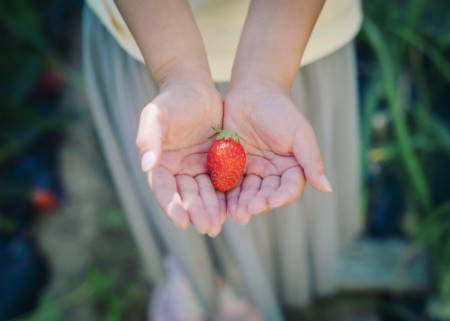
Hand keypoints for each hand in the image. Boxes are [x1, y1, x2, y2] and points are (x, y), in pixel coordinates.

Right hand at [137, 80, 224, 236]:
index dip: (171, 206)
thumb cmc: (170, 101)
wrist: (193, 89)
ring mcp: (195, 168)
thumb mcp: (155, 116)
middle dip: (195, 212)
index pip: (162, 189)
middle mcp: (176, 170)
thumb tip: (147, 165)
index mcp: (158, 163)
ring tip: (218, 225)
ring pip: (203, 193)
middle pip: (185, 196)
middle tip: (207, 227)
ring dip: (210, 209)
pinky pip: (220, 182)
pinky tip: (232, 208)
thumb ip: (149, 140)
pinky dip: (224, 195)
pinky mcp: (214, 163)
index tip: (182, 222)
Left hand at [223, 84, 331, 223]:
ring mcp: (252, 170)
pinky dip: (227, 194)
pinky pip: (230, 182)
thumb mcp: (299, 133)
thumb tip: (327, 189)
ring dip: (242, 204)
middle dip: (258, 204)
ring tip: (236, 214)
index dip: (281, 197)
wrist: (252, 92)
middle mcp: (272, 172)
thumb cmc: (280, 109)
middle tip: (248, 212)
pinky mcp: (232, 166)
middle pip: (266, 194)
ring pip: (248, 192)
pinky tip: (223, 203)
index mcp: (291, 167)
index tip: (271, 202)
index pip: (289, 188)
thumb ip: (311, 161)